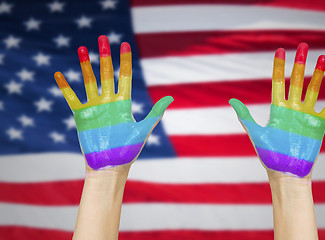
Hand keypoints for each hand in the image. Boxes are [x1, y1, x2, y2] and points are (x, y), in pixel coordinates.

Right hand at [54, 35, 172, 171]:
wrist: (110, 166)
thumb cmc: (128, 150)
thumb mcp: (143, 130)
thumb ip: (155, 113)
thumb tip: (170, 97)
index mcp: (124, 103)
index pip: (124, 76)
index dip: (124, 61)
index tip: (124, 45)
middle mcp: (109, 101)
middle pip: (106, 74)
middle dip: (105, 56)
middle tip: (102, 38)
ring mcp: (95, 107)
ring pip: (89, 81)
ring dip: (86, 65)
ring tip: (82, 48)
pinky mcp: (82, 115)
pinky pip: (72, 98)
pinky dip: (66, 87)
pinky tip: (59, 75)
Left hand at [229, 43, 324, 177]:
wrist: (286, 172)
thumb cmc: (269, 155)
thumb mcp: (256, 133)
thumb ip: (246, 116)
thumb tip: (231, 100)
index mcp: (277, 109)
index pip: (279, 82)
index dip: (280, 67)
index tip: (281, 51)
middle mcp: (292, 108)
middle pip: (297, 80)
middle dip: (300, 63)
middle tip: (303, 45)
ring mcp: (306, 115)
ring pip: (314, 89)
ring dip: (319, 74)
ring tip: (323, 57)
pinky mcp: (318, 125)